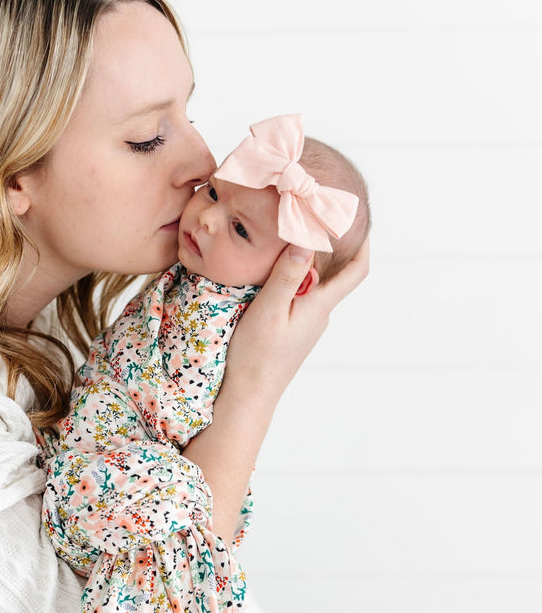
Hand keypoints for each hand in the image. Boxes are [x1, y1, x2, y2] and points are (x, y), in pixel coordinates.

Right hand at [182, 237, 368, 541]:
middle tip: (313, 217)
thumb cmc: (257, 354)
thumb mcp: (268, 309)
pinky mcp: (290, 330)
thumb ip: (287, 275)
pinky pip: (298, 296)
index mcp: (320, 305)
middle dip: (330, 245)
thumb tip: (307, 239)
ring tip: (288, 236)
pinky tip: (272, 270)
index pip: (355, 271)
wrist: (248, 394)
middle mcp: (319, 313)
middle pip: (334, 273)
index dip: (363, 244)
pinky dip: (292, 277)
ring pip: (313, 284)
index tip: (360, 220)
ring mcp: (305, 323)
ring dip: (308, 261)